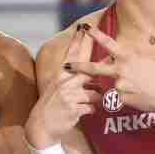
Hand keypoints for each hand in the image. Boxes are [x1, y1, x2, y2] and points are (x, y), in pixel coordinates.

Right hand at [26, 27, 100, 147]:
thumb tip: (88, 73)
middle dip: (103, 64)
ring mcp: (69, 95)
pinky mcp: (74, 108)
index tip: (83, 26)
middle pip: (89, 69)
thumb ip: (71, 80)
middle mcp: (65, 82)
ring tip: (84, 103)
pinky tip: (80, 113)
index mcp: (60, 75)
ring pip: (95, 93)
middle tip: (114, 56)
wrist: (40, 126)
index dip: (77, 40)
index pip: (71, 55)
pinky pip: (92, 108)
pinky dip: (89, 111)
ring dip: (94, 100)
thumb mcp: (56, 89)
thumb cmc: (51, 106)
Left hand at [66, 26, 154, 114]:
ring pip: (111, 83)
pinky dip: (125, 95)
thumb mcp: (149, 61)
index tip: (85, 29)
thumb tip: (122, 56)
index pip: (109, 44)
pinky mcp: (119, 98)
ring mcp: (118, 85)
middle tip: (66, 65)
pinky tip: (139, 95)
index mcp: (128, 57)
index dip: (96, 35)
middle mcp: (121, 70)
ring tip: (140, 86)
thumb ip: (132, 58)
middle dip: (78, 66)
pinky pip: (117, 96)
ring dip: (120, 84)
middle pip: (94, 68)